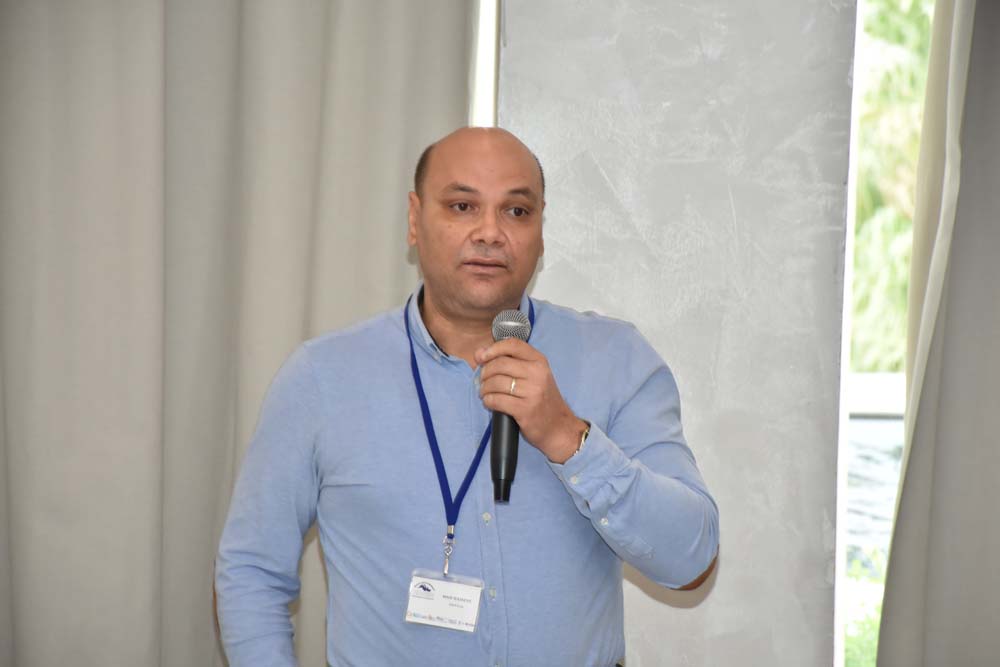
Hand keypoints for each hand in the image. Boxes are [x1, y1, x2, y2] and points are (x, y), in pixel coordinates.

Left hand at [475, 339, 587, 463]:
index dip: (493, 348)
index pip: (512, 345)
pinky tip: (490, 403)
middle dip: (485, 372)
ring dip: (484, 389)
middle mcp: (537, 373)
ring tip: (485, 393)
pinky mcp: (525, 409)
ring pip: (496, 383)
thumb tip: (478, 353)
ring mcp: (532, 392)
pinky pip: (497, 400)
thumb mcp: (533, 375)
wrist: (559, 427)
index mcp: (539, 361)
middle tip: (483, 381)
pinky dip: (488, 401)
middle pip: (500, 364)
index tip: (481, 357)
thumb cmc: (543, 399)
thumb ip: (508, 362)